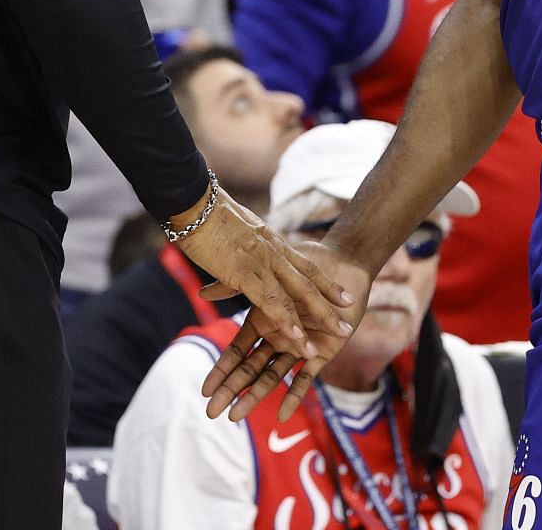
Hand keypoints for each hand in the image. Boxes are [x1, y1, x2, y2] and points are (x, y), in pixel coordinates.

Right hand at [170, 190, 355, 387]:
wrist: (193, 202)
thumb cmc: (207, 214)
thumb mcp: (236, 232)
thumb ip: (246, 246)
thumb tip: (246, 254)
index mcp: (271, 242)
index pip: (306, 265)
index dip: (325, 282)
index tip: (343, 296)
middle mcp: (272, 252)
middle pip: (308, 282)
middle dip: (329, 306)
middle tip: (347, 325)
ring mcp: (261, 261)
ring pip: (295, 294)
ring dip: (315, 318)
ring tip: (332, 339)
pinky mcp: (244, 271)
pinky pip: (270, 300)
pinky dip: (285, 319)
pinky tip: (297, 336)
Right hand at [201, 240, 370, 422]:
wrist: (345, 266)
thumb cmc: (308, 263)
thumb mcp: (270, 274)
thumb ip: (239, 286)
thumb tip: (203, 293)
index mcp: (264, 321)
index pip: (237, 351)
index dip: (221, 370)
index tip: (204, 389)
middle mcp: (278, 337)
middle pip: (249, 369)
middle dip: (230, 390)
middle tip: (211, 412)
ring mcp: (298, 347)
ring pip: (272, 376)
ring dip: (254, 396)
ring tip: (235, 417)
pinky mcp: (321, 353)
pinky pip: (305, 377)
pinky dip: (293, 396)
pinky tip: (281, 415)